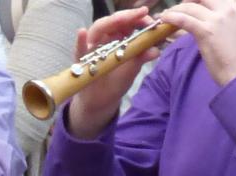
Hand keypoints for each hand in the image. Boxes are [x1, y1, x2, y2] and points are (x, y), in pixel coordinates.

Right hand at [61, 8, 163, 138]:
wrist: (101, 102)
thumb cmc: (115, 82)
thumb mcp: (131, 69)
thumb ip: (141, 56)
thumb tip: (156, 50)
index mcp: (116, 37)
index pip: (126, 22)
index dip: (138, 18)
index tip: (150, 19)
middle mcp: (103, 38)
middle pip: (113, 21)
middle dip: (127, 17)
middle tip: (141, 13)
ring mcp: (90, 48)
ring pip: (97, 30)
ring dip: (109, 23)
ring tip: (121, 20)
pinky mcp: (80, 61)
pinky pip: (79, 50)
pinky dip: (80, 41)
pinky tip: (82, 32)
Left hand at [159, 0, 235, 87]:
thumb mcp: (232, 29)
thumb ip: (219, 20)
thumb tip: (201, 18)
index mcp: (234, 7)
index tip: (189, 4)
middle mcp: (227, 8)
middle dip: (186, 2)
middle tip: (176, 10)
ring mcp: (216, 19)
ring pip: (190, 7)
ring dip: (175, 10)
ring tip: (165, 16)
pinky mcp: (206, 31)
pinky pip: (184, 19)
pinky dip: (172, 17)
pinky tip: (164, 19)